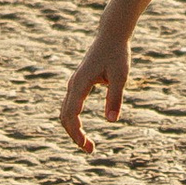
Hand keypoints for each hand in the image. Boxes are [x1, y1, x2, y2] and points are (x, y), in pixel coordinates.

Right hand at [60, 34, 131, 154]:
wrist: (111, 35)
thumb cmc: (117, 54)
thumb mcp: (121, 76)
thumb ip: (115, 97)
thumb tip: (112, 121)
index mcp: (81, 83)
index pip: (72, 114)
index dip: (77, 133)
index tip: (88, 146)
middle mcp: (73, 84)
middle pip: (65, 116)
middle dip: (74, 135)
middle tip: (90, 150)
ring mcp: (74, 83)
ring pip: (65, 112)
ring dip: (73, 129)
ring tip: (87, 143)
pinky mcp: (78, 83)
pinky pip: (70, 106)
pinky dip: (72, 121)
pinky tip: (82, 129)